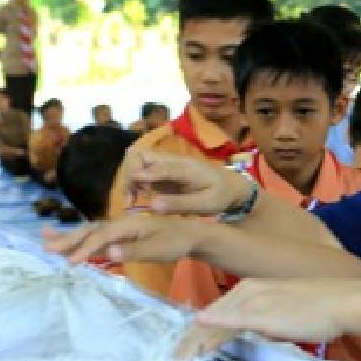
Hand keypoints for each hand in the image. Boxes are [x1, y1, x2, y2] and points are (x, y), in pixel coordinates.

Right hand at [43, 212, 202, 264]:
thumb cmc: (178, 242)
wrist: (191, 234)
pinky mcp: (122, 236)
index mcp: (129, 225)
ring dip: (69, 237)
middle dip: (68, 239)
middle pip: (90, 230)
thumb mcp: (160, 249)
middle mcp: (121, 224)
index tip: (70, 263)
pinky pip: (97, 237)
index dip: (85, 249)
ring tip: (45, 239)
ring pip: (90, 232)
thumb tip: (109, 253)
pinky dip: (81, 240)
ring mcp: (120, 229)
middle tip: (45, 247)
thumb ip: (135, 251)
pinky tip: (69, 245)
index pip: (102, 237)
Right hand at [121, 148, 250, 215]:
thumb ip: (181, 204)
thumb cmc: (221, 195)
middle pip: (140, 154)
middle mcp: (173, 161)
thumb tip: (153, 206)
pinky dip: (133, 182)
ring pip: (136, 160)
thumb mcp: (207, 204)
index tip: (135, 181)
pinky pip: (140, 170)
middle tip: (132, 197)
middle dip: (130, 173)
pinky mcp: (161, 171)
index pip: (164, 166)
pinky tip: (136, 199)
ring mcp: (165, 164)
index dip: (148, 173)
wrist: (231, 185)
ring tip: (132, 200)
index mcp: (188, 168)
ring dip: (129, 178)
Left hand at [173, 278, 354, 360]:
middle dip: (187, 341)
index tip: (183, 352)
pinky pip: (228, 327)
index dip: (196, 333)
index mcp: (250, 289)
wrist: (342, 301)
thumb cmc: (321, 307)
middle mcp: (245, 292)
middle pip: (206, 318)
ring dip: (193, 344)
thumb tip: (253, 334)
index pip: (214, 312)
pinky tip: (196, 347)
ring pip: (212, 324)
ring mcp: (251, 302)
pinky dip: (210, 338)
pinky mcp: (259, 315)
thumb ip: (264, 321)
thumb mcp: (285, 311)